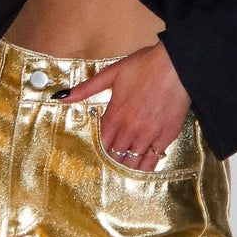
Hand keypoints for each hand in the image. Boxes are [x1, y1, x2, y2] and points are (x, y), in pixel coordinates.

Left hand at [61, 43, 190, 171]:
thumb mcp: (111, 73)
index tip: (97, 156)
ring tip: (122, 171)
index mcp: (114, 115)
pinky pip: (153, 160)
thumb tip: (61, 97)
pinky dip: (145, 167)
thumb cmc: (144, 65)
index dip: (98, 151)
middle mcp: (130, 129)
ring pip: (133, 162)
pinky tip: (141, 169)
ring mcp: (149, 135)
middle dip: (111, 161)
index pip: (101, 143)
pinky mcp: (167, 136)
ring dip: (126, 167)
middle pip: (115, 155)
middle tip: (108, 169)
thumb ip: (86, 88)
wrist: (176, 64)